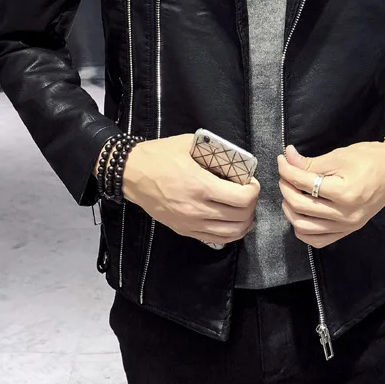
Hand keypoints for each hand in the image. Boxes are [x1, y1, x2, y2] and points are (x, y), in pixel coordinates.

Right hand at [103, 134, 259, 245]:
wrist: (130, 174)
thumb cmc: (158, 156)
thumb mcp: (188, 144)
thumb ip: (212, 150)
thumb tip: (233, 156)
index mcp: (200, 185)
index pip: (241, 198)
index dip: (254, 190)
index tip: (251, 182)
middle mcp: (197, 209)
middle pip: (240, 217)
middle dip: (252, 205)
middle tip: (249, 194)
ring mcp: (190, 223)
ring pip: (231, 233)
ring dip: (245, 222)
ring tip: (246, 211)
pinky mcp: (184, 231)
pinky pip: (215, 239)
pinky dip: (230, 234)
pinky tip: (233, 224)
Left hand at [278, 141, 384, 248]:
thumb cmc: (370, 159)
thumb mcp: (339, 156)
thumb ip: (310, 163)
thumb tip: (287, 158)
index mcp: (344, 193)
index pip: (304, 183)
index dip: (287, 170)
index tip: (282, 160)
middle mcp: (345, 214)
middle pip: (300, 207)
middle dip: (286, 188)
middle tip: (285, 175)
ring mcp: (346, 226)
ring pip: (304, 227)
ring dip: (290, 210)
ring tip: (290, 194)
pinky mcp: (348, 231)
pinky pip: (318, 240)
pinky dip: (303, 230)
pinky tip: (301, 214)